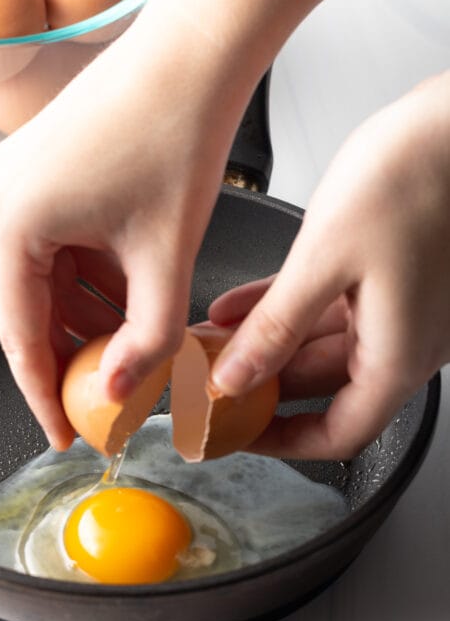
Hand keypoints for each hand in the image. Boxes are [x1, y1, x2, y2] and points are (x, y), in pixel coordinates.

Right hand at [0, 10, 257, 449]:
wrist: (191, 53)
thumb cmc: (176, 135)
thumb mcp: (165, 256)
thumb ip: (145, 339)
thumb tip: (117, 393)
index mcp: (7, 224)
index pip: (20, 338)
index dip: (47, 396)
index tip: (70, 437)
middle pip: (29, 309)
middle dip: (75, 354)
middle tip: (115, 399)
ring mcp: (7, 181)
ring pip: (44, 279)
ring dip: (87, 316)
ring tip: (137, 348)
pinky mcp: (31, 171)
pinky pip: (51, 245)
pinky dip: (87, 277)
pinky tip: (129, 295)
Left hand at [209, 72, 449, 459]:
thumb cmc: (416, 178)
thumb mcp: (325, 260)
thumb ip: (276, 327)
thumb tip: (235, 377)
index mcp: (397, 355)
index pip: (337, 432)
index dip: (282, 442)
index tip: (235, 436)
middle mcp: (403, 339)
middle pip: (320, 385)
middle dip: (257, 382)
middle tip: (205, 376)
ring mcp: (399, 305)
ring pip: (317, 341)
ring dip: (262, 340)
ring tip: (208, 336)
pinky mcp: (388, 271)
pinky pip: (326, 303)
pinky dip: (282, 306)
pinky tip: (237, 302)